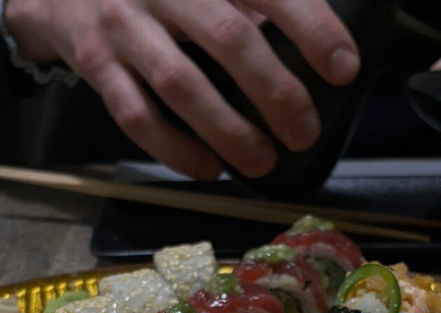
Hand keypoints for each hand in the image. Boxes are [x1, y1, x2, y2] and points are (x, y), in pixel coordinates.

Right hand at [4, 0, 359, 178]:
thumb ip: (247, 1)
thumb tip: (316, 44)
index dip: (311, 26)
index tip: (344, 68)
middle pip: (228, 37)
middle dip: (275, 91)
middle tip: (304, 132)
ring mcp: (123, 26)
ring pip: (181, 85)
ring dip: (227, 130)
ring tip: (262, 161)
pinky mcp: (96, 65)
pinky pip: (136, 115)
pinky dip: (174, 149)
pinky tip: (207, 168)